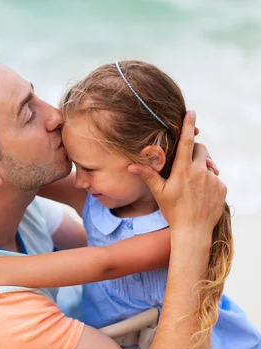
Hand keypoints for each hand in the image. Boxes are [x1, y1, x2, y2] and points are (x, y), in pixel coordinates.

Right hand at [128, 110, 226, 231]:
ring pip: (208, 165)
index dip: (188, 125)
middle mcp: (199, 171)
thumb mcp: (159, 192)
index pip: (186, 142)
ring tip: (191, 185)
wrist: (193, 231)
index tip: (190, 112)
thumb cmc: (173, 211)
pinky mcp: (222, 188)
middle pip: (200, 150)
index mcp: (183, 170)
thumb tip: (131, 165)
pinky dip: (208, 182)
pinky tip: (200, 195)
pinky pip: (215, 178)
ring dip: (201, 169)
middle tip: (185, 164)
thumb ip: (147, 175)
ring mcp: (213, 179)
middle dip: (194, 152)